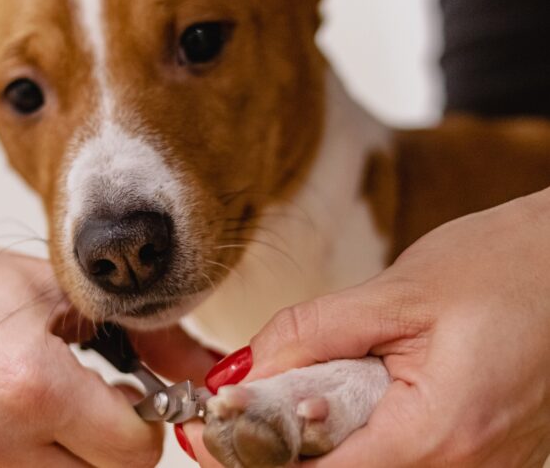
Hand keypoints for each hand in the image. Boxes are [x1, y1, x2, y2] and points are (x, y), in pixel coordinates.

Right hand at [0, 217, 216, 466]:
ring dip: (67, 465)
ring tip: (47, 420)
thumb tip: (208, 370)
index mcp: (26, 384)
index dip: (146, 425)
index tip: (132, 404)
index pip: (135, 453)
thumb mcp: (56, 292)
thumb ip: (145, 336)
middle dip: (110, 451)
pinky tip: (5, 433)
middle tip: (92, 412)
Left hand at [184, 188, 549, 466]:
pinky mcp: (479, 453)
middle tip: (240, 407)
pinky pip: (400, 456)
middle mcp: (464, 467)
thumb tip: (241, 373)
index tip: (209, 432)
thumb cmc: (504, 266)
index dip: (253, 458)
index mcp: (439, 434)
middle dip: (280, 450)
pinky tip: (338, 398)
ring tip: (291, 392)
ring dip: (316, 442)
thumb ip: (311, 335)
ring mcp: (477, 467)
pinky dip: (356, 435)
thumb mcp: (396, 293)